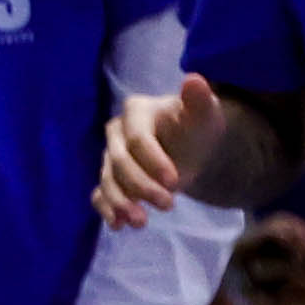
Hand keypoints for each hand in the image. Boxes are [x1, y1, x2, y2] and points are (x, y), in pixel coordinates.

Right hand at [98, 74, 222, 228]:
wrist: (191, 149)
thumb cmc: (196, 128)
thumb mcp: (204, 115)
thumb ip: (199, 100)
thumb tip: (194, 80)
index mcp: (136, 112)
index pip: (137, 138)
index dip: (153, 160)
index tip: (175, 180)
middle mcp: (116, 133)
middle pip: (119, 162)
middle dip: (140, 185)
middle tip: (168, 204)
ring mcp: (109, 157)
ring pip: (107, 179)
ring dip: (121, 202)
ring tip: (141, 223)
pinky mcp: (109, 178)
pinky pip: (100, 193)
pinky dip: (106, 209)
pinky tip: (118, 225)